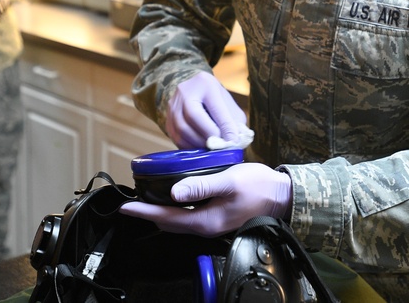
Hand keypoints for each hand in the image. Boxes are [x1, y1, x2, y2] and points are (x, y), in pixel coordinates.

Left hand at [120, 163, 291, 236]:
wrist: (281, 195)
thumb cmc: (259, 186)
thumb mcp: (228, 181)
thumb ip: (201, 186)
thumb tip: (174, 192)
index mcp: (205, 221)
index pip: (166, 218)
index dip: (144, 212)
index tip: (126, 207)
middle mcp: (205, 226)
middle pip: (168, 222)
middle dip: (148, 213)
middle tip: (131, 202)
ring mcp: (211, 223)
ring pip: (177, 220)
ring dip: (159, 211)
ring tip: (145, 199)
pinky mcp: (216, 217)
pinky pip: (188, 216)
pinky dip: (174, 209)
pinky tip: (172, 197)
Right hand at [166, 72, 248, 148]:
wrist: (194, 92)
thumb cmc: (215, 99)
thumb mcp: (227, 103)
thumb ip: (233, 121)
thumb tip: (233, 141)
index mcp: (204, 83)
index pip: (214, 106)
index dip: (225, 125)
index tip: (233, 140)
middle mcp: (184, 91)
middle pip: (193, 115)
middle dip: (208, 134)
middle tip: (220, 145)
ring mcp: (172, 105)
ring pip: (182, 128)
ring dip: (199, 143)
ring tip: (211, 148)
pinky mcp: (167, 119)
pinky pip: (176, 137)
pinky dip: (190, 147)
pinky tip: (200, 149)